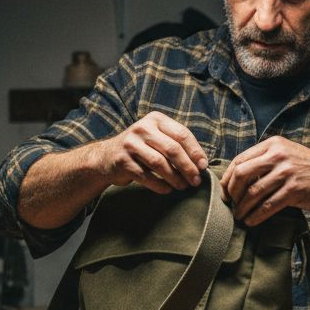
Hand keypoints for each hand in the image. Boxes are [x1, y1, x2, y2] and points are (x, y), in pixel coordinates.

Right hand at [89, 111, 208, 193]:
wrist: (106, 157)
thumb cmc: (141, 149)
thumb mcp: (157, 138)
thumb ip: (176, 145)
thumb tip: (201, 164)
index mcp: (155, 119)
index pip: (182, 134)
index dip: (195, 152)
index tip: (203, 166)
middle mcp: (142, 128)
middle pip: (172, 149)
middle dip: (187, 167)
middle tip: (196, 181)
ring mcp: (130, 144)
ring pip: (159, 163)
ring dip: (175, 178)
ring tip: (183, 186)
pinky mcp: (122, 161)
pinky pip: (146, 176)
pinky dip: (160, 185)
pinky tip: (168, 189)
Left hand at [220, 137, 309, 224]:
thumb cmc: (309, 170)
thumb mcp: (287, 155)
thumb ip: (265, 160)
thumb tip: (235, 178)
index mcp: (273, 144)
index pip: (240, 160)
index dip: (228, 179)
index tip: (225, 193)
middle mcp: (279, 155)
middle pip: (242, 174)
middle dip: (232, 193)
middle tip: (231, 205)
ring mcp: (287, 172)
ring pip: (253, 192)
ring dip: (243, 208)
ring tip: (239, 216)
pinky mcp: (295, 189)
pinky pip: (268, 206)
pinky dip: (256, 216)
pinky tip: (251, 221)